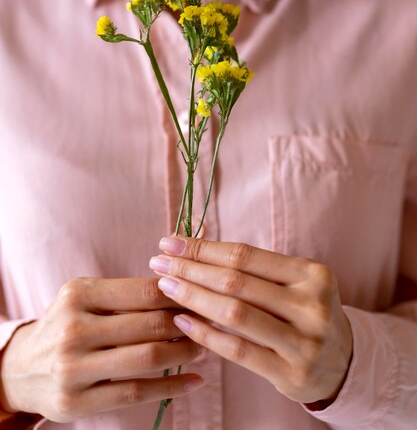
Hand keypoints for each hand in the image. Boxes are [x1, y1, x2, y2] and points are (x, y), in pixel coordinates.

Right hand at [0, 277, 203, 420]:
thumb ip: (127, 293)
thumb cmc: (67, 324)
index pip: (144, 291)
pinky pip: (135, 393)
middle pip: (149, 325)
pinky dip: (171, 386)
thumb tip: (184, 286)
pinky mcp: (76, 402)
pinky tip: (194, 380)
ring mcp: (72, 368)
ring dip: (184, 353)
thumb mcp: (86, 298)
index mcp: (78, 294)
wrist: (22, 368)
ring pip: (146, 358)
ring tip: (202, 347)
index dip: (180, 293)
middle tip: (209, 321)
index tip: (202, 296)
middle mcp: (73, 329)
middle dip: (187, 323)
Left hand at [150, 237, 352, 405]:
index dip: (204, 248)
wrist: (342, 363)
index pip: (246, 255)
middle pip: (236, 282)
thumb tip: (193, 245)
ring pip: (235, 314)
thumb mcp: (292, 283)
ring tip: (165, 287)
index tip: (170, 242)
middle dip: (191, 270)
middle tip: (158, 262)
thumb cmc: (304, 312)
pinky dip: (205, 334)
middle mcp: (313, 305)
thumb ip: (251, 267)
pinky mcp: (292, 373)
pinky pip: (238, 350)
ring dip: (193, 298)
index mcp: (312, 274)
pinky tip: (182, 322)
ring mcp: (305, 342)